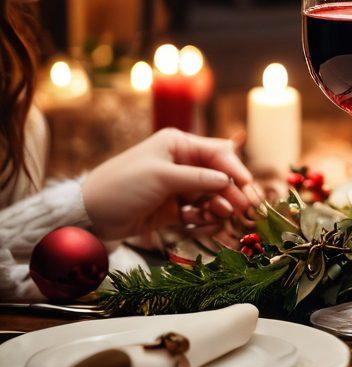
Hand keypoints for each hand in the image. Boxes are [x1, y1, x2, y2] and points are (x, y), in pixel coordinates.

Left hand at [82, 129, 259, 240]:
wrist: (89, 215)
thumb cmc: (122, 186)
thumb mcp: (162, 177)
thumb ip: (199, 178)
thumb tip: (230, 179)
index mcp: (177, 145)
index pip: (217, 153)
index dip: (235, 168)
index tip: (248, 184)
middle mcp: (180, 163)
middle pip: (218, 175)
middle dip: (231, 190)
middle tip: (245, 206)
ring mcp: (177, 186)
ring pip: (210, 194)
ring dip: (218, 204)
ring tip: (222, 215)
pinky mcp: (173, 208)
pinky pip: (198, 211)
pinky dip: (203, 216)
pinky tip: (202, 221)